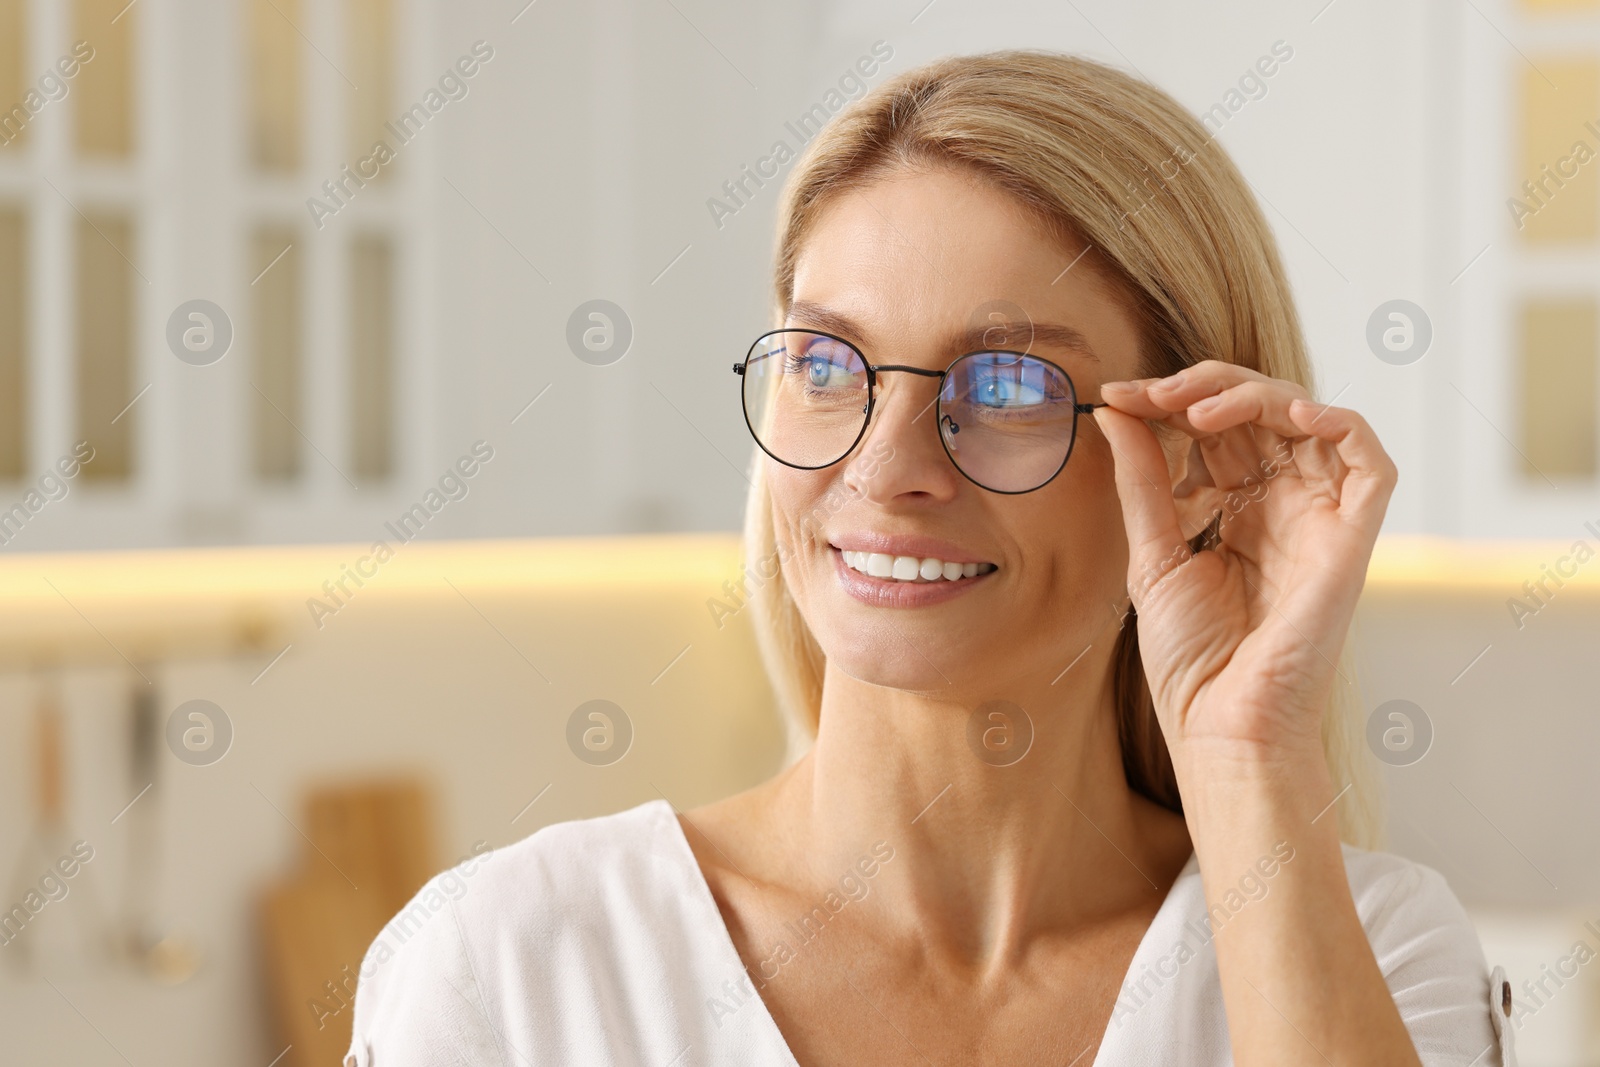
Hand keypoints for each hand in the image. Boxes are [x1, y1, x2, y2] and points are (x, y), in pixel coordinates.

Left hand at [1091, 360, 1397, 771]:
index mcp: (1236, 509)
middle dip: (1203, 389)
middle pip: (1258, 411)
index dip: (1168, 403)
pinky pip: (1369, 462)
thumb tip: (1117, 410)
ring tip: (1196, 409)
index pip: (1213, 428)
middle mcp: (1282, 504)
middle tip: (1152, 394)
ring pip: (1307, 418)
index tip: (1114, 396)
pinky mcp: (1354, 536)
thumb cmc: (1190, 659)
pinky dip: (1338, 422)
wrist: (1221, 724)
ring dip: (1254, 396)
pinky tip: (1290, 413)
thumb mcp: (1152, 554)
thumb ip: (1141, 480)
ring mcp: (1319, 516)